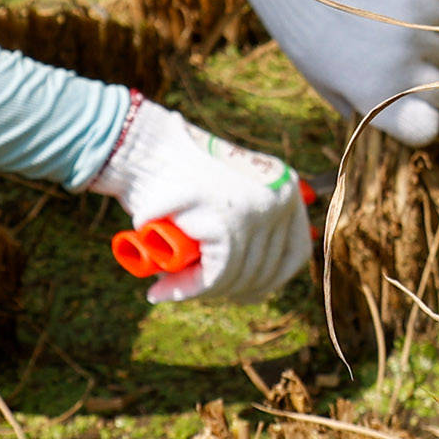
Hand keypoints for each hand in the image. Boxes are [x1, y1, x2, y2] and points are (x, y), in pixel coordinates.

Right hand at [85, 96, 312, 304]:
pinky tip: (165, 290)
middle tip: (192, 289)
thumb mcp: (223, 192)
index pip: (295, 251)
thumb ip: (242, 222)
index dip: (268, 280)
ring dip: (203, 291)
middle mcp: (281, 199)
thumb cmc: (174, 171)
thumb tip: (246, 289)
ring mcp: (258, 212)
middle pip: (267, 268)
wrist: (143, 146)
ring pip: (238, 275)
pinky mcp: (230, 225)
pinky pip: (215, 275)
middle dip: (229, 290)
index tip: (241, 292)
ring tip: (168, 287)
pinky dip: (189, 288)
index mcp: (286, 186)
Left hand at [243, 0, 438, 147]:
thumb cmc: (310, 42)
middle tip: (403, 64)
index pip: (425, 127)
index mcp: (377, 98)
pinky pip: (437, 17)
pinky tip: (394, 7)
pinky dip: (424, 15)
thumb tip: (392, 116)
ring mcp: (415, 34)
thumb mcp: (329, 86)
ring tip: (390, 30)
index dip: (424, 118)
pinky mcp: (421, 1)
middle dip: (426, 81)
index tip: (418, 108)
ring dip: (422, 45)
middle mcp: (402, 70)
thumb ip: (364, 106)